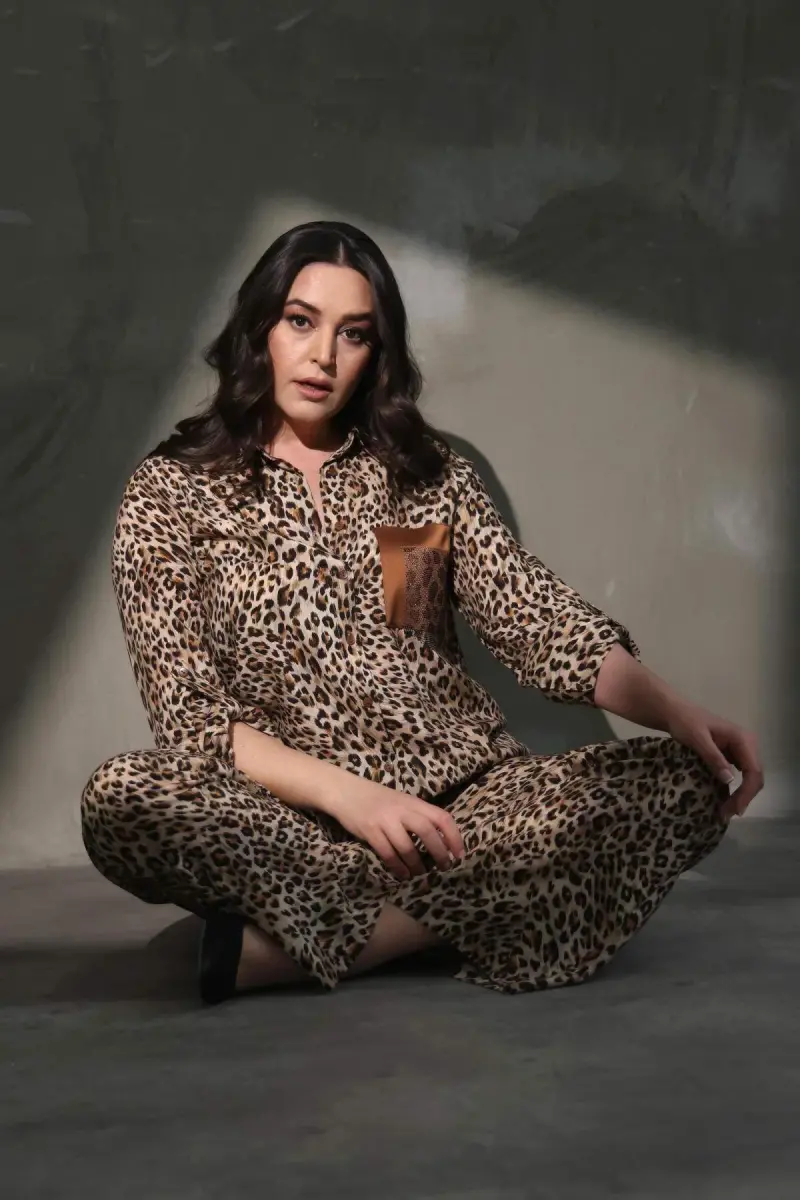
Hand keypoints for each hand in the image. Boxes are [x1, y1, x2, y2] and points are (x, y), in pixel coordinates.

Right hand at [327, 779, 465, 881]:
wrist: (345, 791)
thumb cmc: (377, 799)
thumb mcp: (401, 801)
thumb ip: (418, 816)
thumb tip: (440, 840)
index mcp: (413, 802)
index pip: (441, 817)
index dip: (454, 836)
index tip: (459, 854)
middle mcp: (401, 810)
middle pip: (427, 832)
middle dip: (439, 853)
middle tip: (444, 867)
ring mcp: (385, 820)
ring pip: (407, 846)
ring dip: (416, 864)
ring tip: (420, 874)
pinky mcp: (370, 831)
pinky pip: (387, 853)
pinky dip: (397, 867)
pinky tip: (402, 874)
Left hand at [665, 702, 763, 817]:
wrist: (675, 712)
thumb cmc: (685, 722)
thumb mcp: (697, 738)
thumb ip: (713, 757)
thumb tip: (730, 779)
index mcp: (743, 738)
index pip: (754, 770)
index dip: (746, 792)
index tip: (735, 809)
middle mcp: (747, 744)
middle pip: (754, 777)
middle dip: (743, 797)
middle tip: (727, 814)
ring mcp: (741, 750)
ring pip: (749, 778)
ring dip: (740, 795)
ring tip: (725, 811)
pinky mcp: (733, 755)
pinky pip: (740, 775)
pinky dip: (735, 789)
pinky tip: (725, 799)